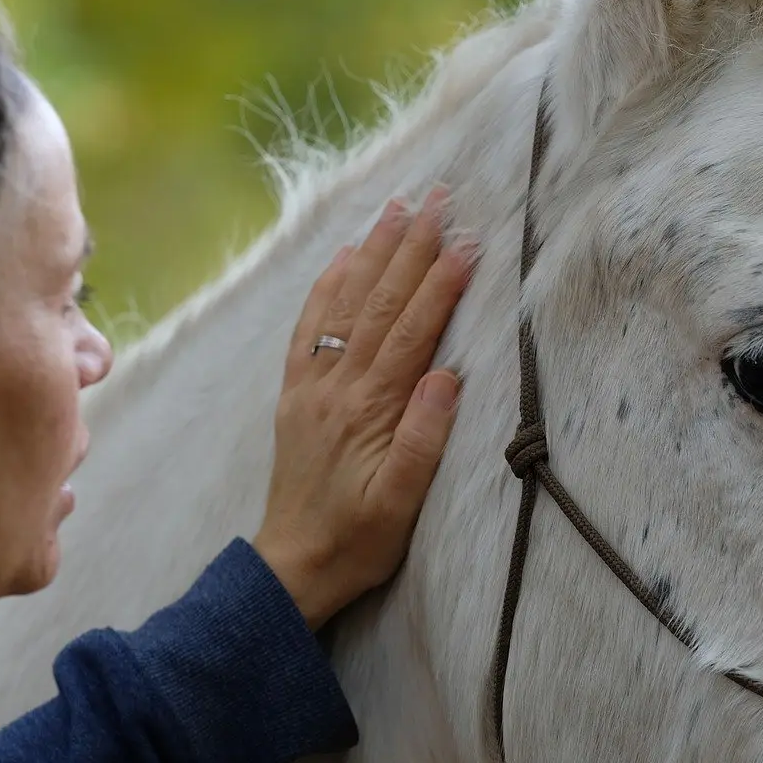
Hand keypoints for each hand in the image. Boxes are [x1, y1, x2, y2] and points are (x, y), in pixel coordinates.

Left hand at [253, 187, 473, 629]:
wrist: (294, 566)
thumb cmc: (360, 541)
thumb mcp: (402, 503)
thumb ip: (423, 438)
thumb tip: (448, 375)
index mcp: (367, 411)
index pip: (411, 331)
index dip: (441, 282)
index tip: (468, 239)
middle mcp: (335, 388)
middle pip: (379, 302)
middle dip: (411, 246)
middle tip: (438, 197)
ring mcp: (311, 387)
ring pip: (346, 303)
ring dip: (373, 251)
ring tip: (398, 207)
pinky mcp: (297, 395)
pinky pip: (310, 326)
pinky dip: (328, 285)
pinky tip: (344, 255)